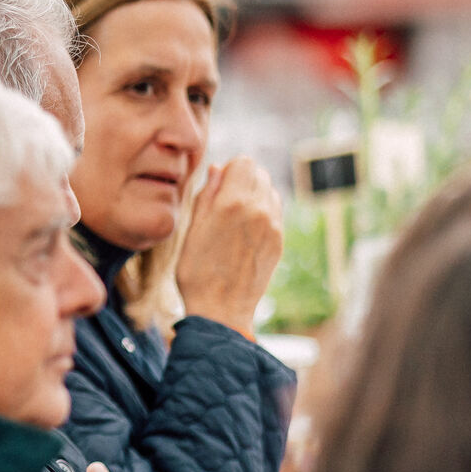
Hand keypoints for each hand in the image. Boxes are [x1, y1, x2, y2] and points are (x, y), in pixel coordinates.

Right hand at [174, 157, 283, 338]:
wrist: (221, 309)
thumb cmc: (197, 271)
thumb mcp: (192, 229)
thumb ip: (207, 194)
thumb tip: (218, 169)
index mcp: (232, 203)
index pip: (244, 162)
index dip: (229, 169)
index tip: (218, 185)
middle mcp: (258, 210)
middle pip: (260, 173)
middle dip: (243, 180)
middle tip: (225, 201)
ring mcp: (273, 225)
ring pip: (270, 190)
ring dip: (255, 195)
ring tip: (236, 217)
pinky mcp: (279, 240)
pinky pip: (275, 211)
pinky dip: (262, 212)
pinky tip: (245, 231)